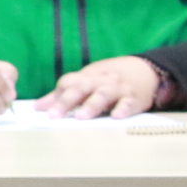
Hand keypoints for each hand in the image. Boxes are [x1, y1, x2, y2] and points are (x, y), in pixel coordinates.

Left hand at [37, 55, 161, 118]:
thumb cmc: (109, 79)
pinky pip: (129, 103)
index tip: (42, 110)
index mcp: (87, 77)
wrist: (147, 70)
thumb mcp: (87, 81)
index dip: (56, 95)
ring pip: (103, 95)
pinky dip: (123, 108)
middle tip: (54, 115)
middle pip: (82, 88)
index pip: (69, 82)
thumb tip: (39, 107)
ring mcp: (118, 89)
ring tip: (81, 116)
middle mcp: (101, 81)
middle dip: (67, 101)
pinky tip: (117, 116)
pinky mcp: (135, 98)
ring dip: (91, 105)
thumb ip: (64, 93)